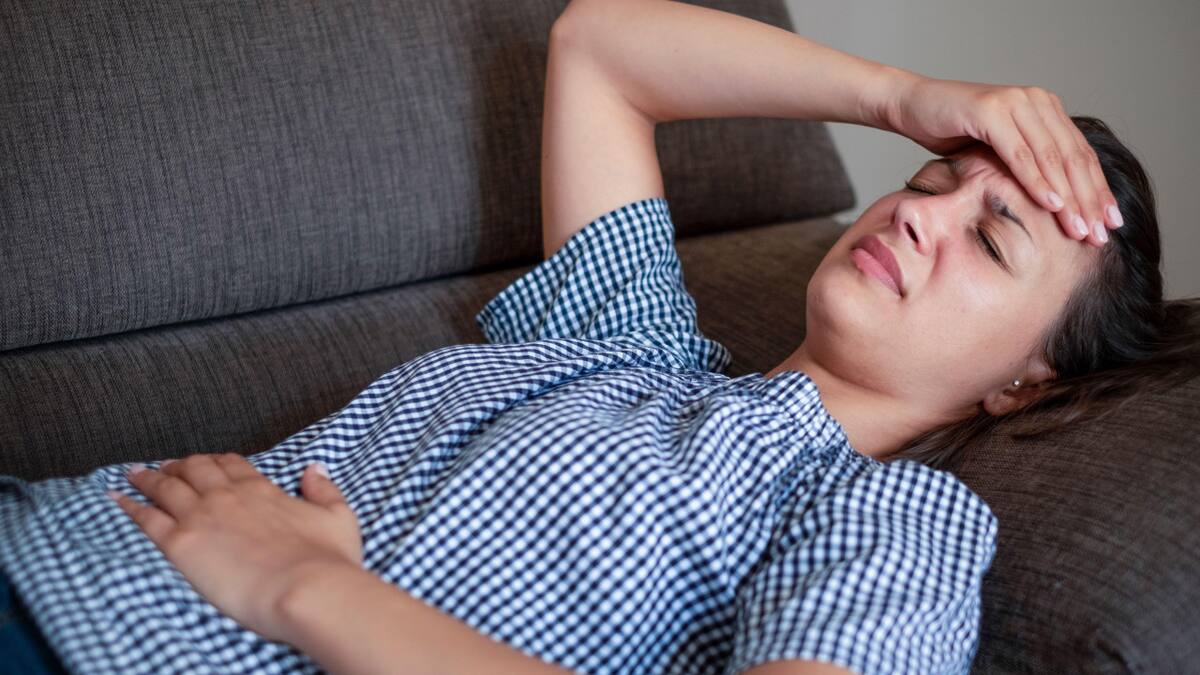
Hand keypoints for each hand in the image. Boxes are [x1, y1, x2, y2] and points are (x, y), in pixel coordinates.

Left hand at [108, 454, 362, 642]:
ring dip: (147, 478)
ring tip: (133, 474)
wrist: (307, 589)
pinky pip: (147, 518)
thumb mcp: (339, 516)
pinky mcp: (182, 544)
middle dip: (179, 465)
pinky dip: (129, 505)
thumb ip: (324, 489)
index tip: (206, 463)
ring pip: (166, 487)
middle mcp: (228, 496)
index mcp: (262, 490)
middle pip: (194, 469)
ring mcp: (202, 516)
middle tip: (166, 467)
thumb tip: (313, 469)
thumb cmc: (328, 559)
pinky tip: (116, 498)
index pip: (231, 465)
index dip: (216, 461)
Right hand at [885, 75, 1121, 246]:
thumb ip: (1025, 166)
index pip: (1080, 155)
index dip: (1098, 191)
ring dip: (1069, 196)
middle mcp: (1037, 101)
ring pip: (1052, 157)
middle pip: (1074, 157)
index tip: (1109, 225)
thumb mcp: (996, 153)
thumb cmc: (950, 133)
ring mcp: (1016, 102)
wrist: (911, 106)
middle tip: (1100, 234)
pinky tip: (1052, 203)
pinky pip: (1020, 152)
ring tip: (1079, 228)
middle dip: (1089, 200)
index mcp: (1046, 109)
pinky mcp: (992, 110)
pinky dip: (1037, 180)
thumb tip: (1055, 206)